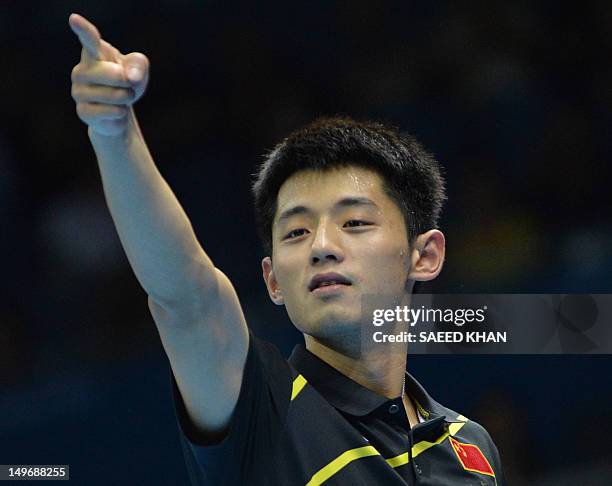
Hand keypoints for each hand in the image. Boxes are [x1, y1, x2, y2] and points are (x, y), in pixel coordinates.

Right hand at [69, 13, 149, 135]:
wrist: (118, 112)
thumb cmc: (126, 83)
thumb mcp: (138, 69)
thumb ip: (138, 65)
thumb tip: (131, 77)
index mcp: (94, 54)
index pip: (89, 39)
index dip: (83, 30)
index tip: (74, 19)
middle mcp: (81, 70)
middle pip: (113, 74)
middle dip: (127, 81)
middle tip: (126, 84)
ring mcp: (79, 91)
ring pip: (114, 95)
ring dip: (126, 98)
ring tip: (121, 98)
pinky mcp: (83, 111)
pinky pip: (112, 112)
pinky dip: (120, 113)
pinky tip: (115, 111)